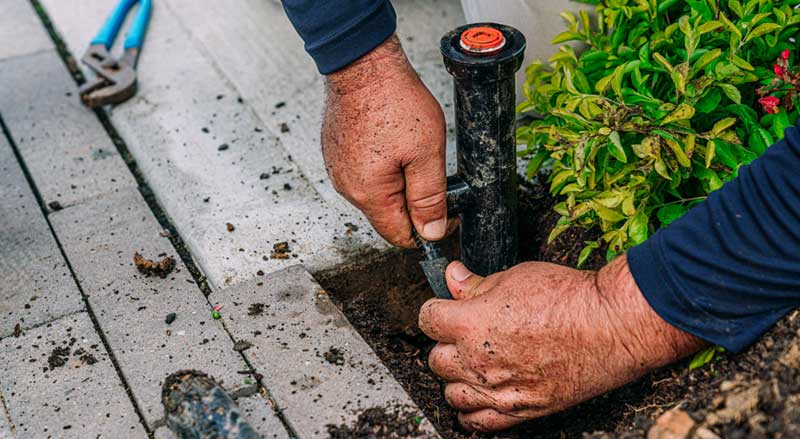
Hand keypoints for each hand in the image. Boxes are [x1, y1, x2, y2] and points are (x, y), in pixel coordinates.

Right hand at [323, 34, 448, 247]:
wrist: (363, 65)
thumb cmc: (392, 101)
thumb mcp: (426, 154)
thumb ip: (429, 198)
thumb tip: (432, 232)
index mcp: (369, 194)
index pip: (399, 235)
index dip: (427, 229)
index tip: (444, 210)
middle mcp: (347, 187)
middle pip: (387, 215)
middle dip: (413, 202)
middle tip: (428, 168)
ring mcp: (338, 169)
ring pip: (376, 194)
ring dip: (398, 182)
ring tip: (409, 149)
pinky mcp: (336, 153)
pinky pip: (363, 173)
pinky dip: (381, 166)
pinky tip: (392, 142)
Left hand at [418, 256, 704, 431]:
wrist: (611, 326)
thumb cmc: (568, 297)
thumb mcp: (515, 276)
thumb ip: (477, 285)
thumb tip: (453, 278)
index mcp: (471, 324)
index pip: (428, 319)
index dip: (436, 310)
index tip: (446, 308)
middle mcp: (478, 361)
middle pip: (436, 358)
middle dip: (446, 344)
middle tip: (465, 333)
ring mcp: (497, 390)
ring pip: (451, 392)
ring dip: (457, 377)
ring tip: (474, 363)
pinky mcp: (520, 410)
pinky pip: (477, 422)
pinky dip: (471, 412)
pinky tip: (478, 397)